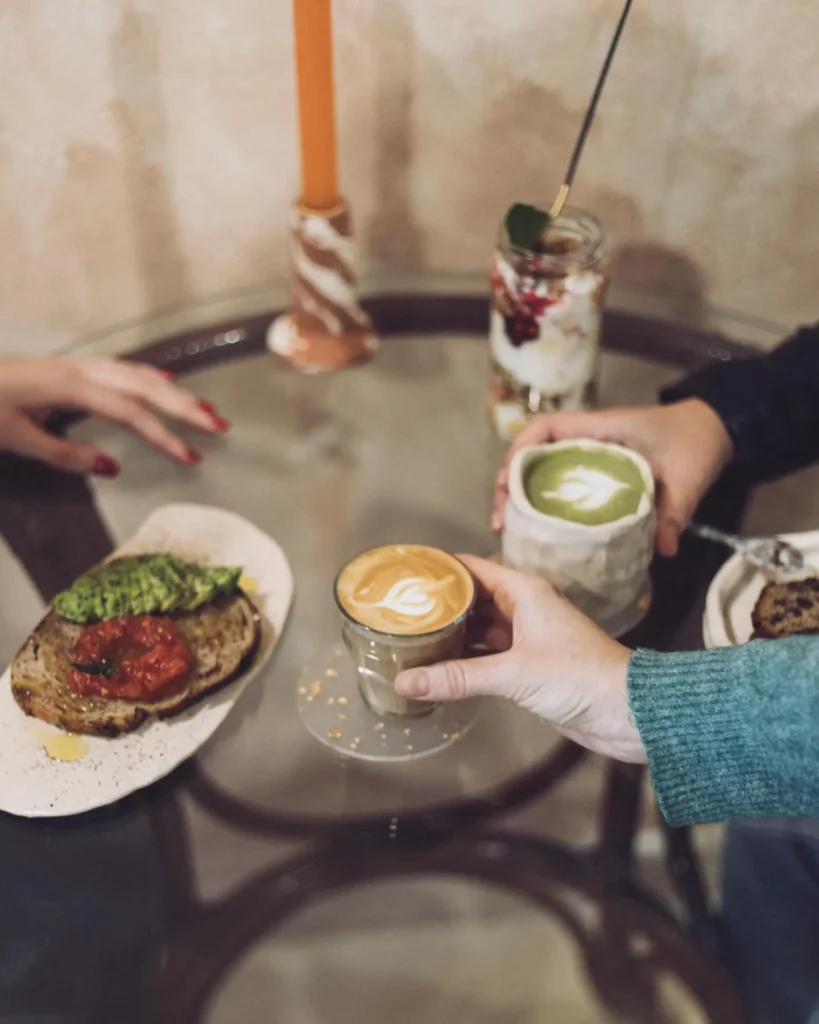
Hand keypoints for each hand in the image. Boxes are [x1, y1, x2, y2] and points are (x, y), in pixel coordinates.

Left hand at [0, 357, 229, 474]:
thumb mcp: (17, 438)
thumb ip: (65, 454)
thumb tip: (112, 468)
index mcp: (71, 387)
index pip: (130, 413)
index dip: (163, 436)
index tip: (190, 458)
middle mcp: (81, 370)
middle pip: (144, 386)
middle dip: (185, 406)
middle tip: (219, 425)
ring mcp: (78, 365)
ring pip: (137, 374)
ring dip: (174, 392)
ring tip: (205, 409)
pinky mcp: (73, 368)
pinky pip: (122, 368)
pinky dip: (149, 376)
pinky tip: (165, 380)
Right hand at [395, 556, 645, 761]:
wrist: (629, 712)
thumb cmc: (584, 677)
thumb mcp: (514, 673)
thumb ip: (458, 677)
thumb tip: (407, 681)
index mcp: (524, 592)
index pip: (471, 568)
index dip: (439, 569)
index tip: (405, 573)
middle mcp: (524, 609)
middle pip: (470, 598)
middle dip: (437, 605)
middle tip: (398, 611)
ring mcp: (526, 638)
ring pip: (477, 629)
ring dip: (449, 635)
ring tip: (410, 639)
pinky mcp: (528, 667)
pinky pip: (487, 657)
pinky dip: (464, 661)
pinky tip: (438, 670)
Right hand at [492, 399, 733, 555]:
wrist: (714, 429)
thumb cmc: (695, 440)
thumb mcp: (688, 476)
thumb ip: (674, 511)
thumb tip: (661, 551)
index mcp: (600, 428)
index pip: (544, 428)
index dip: (519, 451)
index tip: (507, 483)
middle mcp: (587, 439)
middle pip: (530, 453)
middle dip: (508, 483)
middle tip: (502, 521)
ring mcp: (590, 456)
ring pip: (541, 471)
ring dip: (520, 496)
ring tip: (511, 530)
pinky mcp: (598, 473)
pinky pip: (561, 484)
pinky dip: (545, 503)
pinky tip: (542, 532)